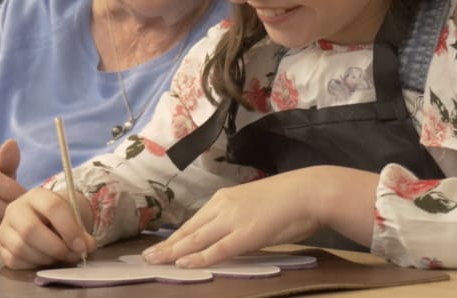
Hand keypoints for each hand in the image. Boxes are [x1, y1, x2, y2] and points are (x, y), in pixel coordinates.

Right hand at [0, 187, 96, 268]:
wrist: (40, 220)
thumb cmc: (57, 219)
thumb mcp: (71, 219)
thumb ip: (81, 233)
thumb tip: (87, 247)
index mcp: (37, 195)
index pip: (53, 207)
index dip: (69, 229)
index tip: (81, 246)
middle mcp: (15, 209)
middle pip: (31, 229)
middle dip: (55, 247)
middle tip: (71, 256)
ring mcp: (5, 228)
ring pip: (21, 248)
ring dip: (45, 258)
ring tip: (59, 257)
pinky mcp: (1, 247)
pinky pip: (14, 260)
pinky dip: (33, 264)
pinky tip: (44, 260)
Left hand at [142, 166, 377, 267]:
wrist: (310, 192)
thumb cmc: (290, 201)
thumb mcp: (255, 207)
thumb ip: (239, 220)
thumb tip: (230, 235)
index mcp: (225, 198)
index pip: (194, 222)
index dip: (175, 236)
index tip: (159, 246)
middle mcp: (223, 206)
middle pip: (189, 230)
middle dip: (167, 245)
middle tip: (147, 256)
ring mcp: (233, 219)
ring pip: (196, 239)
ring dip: (173, 252)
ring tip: (155, 261)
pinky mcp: (245, 233)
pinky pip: (217, 249)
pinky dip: (198, 258)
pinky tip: (182, 264)